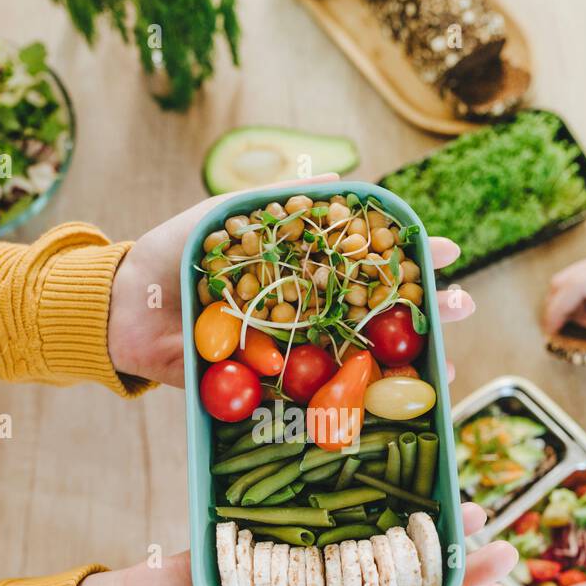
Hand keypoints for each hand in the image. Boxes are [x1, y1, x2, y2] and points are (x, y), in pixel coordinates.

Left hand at [107, 175, 477, 386]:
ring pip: (360, 361)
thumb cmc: (171, 256)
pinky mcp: (269, 391)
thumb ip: (275, 200)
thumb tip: (336, 180)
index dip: (407, 258)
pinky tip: (392, 405)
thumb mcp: (223, 216)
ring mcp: (292, 355)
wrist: (123, 310)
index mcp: (300, 272)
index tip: (445, 253)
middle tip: (462, 306)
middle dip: (426, 310)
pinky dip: (356, 405)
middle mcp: (305, 313)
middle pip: (377, 313)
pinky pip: (318, 400)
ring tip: (446, 364)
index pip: (367, 264)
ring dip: (408, 364)